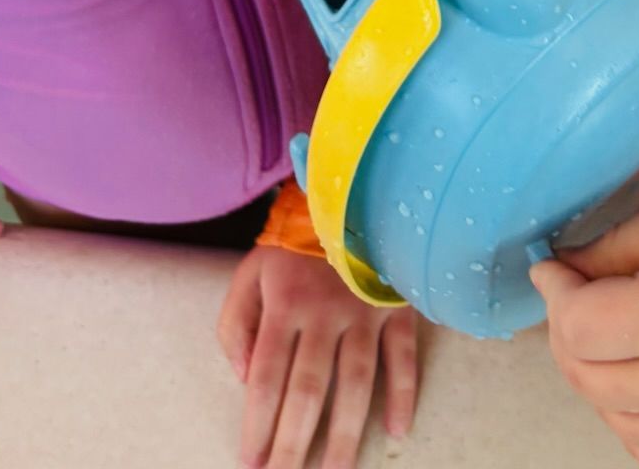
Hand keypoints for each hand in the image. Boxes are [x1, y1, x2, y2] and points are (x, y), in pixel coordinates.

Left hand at [218, 244, 419, 468]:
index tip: (250, 464)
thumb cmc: (292, 247)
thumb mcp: (250, 273)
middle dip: (295, 443)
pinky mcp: (396, 307)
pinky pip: (402, 356)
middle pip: (308, 390)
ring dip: (346, 434)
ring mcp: (364, 310)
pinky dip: (403, 393)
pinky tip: (397, 430)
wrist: (347, 196)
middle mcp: (323, 312)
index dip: (258, 424)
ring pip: (356, 382)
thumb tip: (243, 377)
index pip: (265, 377)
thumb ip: (235, 323)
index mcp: (283, 304)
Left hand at [530, 189, 638, 468]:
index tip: (554, 269)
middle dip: (569, 329)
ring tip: (628, 333)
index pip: (578, 324)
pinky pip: (638, 445)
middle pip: (580, 371)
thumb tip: (565, 265)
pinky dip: (629, 410)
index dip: (555, 292)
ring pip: (603, 411)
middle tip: (583, 296)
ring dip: (598, 369)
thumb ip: (625, 239)